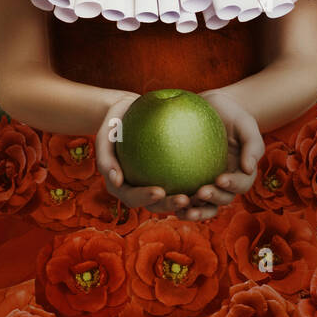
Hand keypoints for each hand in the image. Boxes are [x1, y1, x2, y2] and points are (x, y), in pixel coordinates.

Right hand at [94, 93, 197, 216]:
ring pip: (172, 197)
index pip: (132, 197)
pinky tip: (211, 177)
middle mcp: (139, 188)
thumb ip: (105, 157)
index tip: (159, 191)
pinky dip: (195, 182)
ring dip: (187, 202)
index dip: (145, 198)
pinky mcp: (171, 173)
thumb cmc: (114, 121)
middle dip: (170, 206)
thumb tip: (117, 180)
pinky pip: (184, 179)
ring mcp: (154, 182)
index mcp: (121, 185)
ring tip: (202, 195)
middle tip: (185, 199)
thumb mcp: (105, 133)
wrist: (129, 110)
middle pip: (155, 204)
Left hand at [173, 88, 264, 222]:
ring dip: (197, 211)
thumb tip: (249, 168)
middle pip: (224, 199)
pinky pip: (187, 196)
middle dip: (213, 199)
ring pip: (205, 205)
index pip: (241, 184)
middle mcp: (226, 182)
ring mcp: (208, 182)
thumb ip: (252, 144)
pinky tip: (169, 202)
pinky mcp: (190, 181)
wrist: (211, 108)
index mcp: (242, 171)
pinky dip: (180, 203)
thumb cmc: (231, 114)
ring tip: (184, 208)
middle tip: (200, 192)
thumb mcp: (246, 123)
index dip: (233, 185)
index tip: (220, 179)